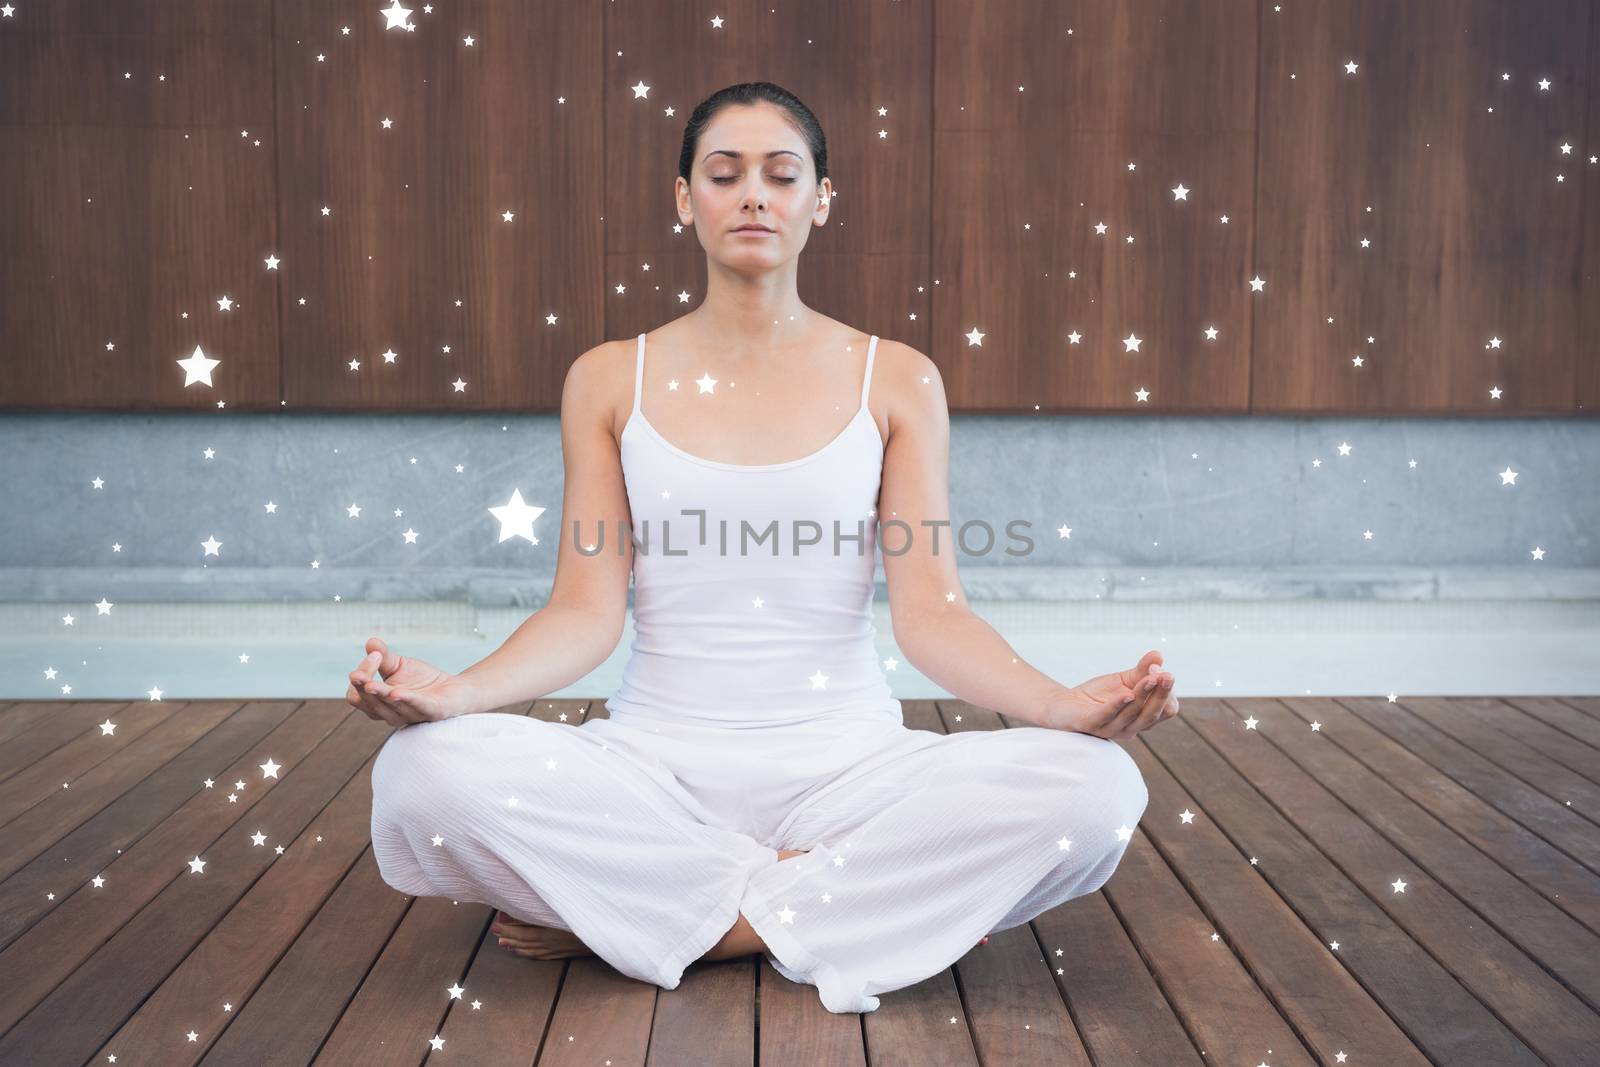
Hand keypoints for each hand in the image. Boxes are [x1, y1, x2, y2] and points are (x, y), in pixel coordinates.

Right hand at [345, 637, 476, 726]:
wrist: (455, 689)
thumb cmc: (422, 681)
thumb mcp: (400, 665)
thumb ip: (383, 656)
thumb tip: (371, 642)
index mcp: (378, 704)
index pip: (357, 695)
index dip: (360, 676)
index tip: (374, 655)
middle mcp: (391, 714)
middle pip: (368, 703)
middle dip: (363, 686)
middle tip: (362, 670)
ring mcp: (411, 715)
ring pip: (389, 708)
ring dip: (380, 695)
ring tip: (372, 684)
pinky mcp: (432, 712)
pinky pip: (417, 707)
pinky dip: (407, 700)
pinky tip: (396, 692)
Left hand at [1043, 649, 1178, 740]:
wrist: (1063, 705)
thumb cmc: (1097, 696)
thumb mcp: (1122, 680)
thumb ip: (1141, 670)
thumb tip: (1159, 654)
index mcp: (1141, 718)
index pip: (1166, 710)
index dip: (1167, 692)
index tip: (1164, 672)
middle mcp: (1130, 727)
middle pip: (1153, 714)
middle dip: (1161, 694)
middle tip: (1167, 675)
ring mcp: (1111, 729)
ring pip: (1133, 714)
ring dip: (1143, 695)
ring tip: (1150, 678)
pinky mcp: (1092, 725)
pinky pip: (1107, 716)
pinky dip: (1118, 704)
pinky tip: (1126, 693)